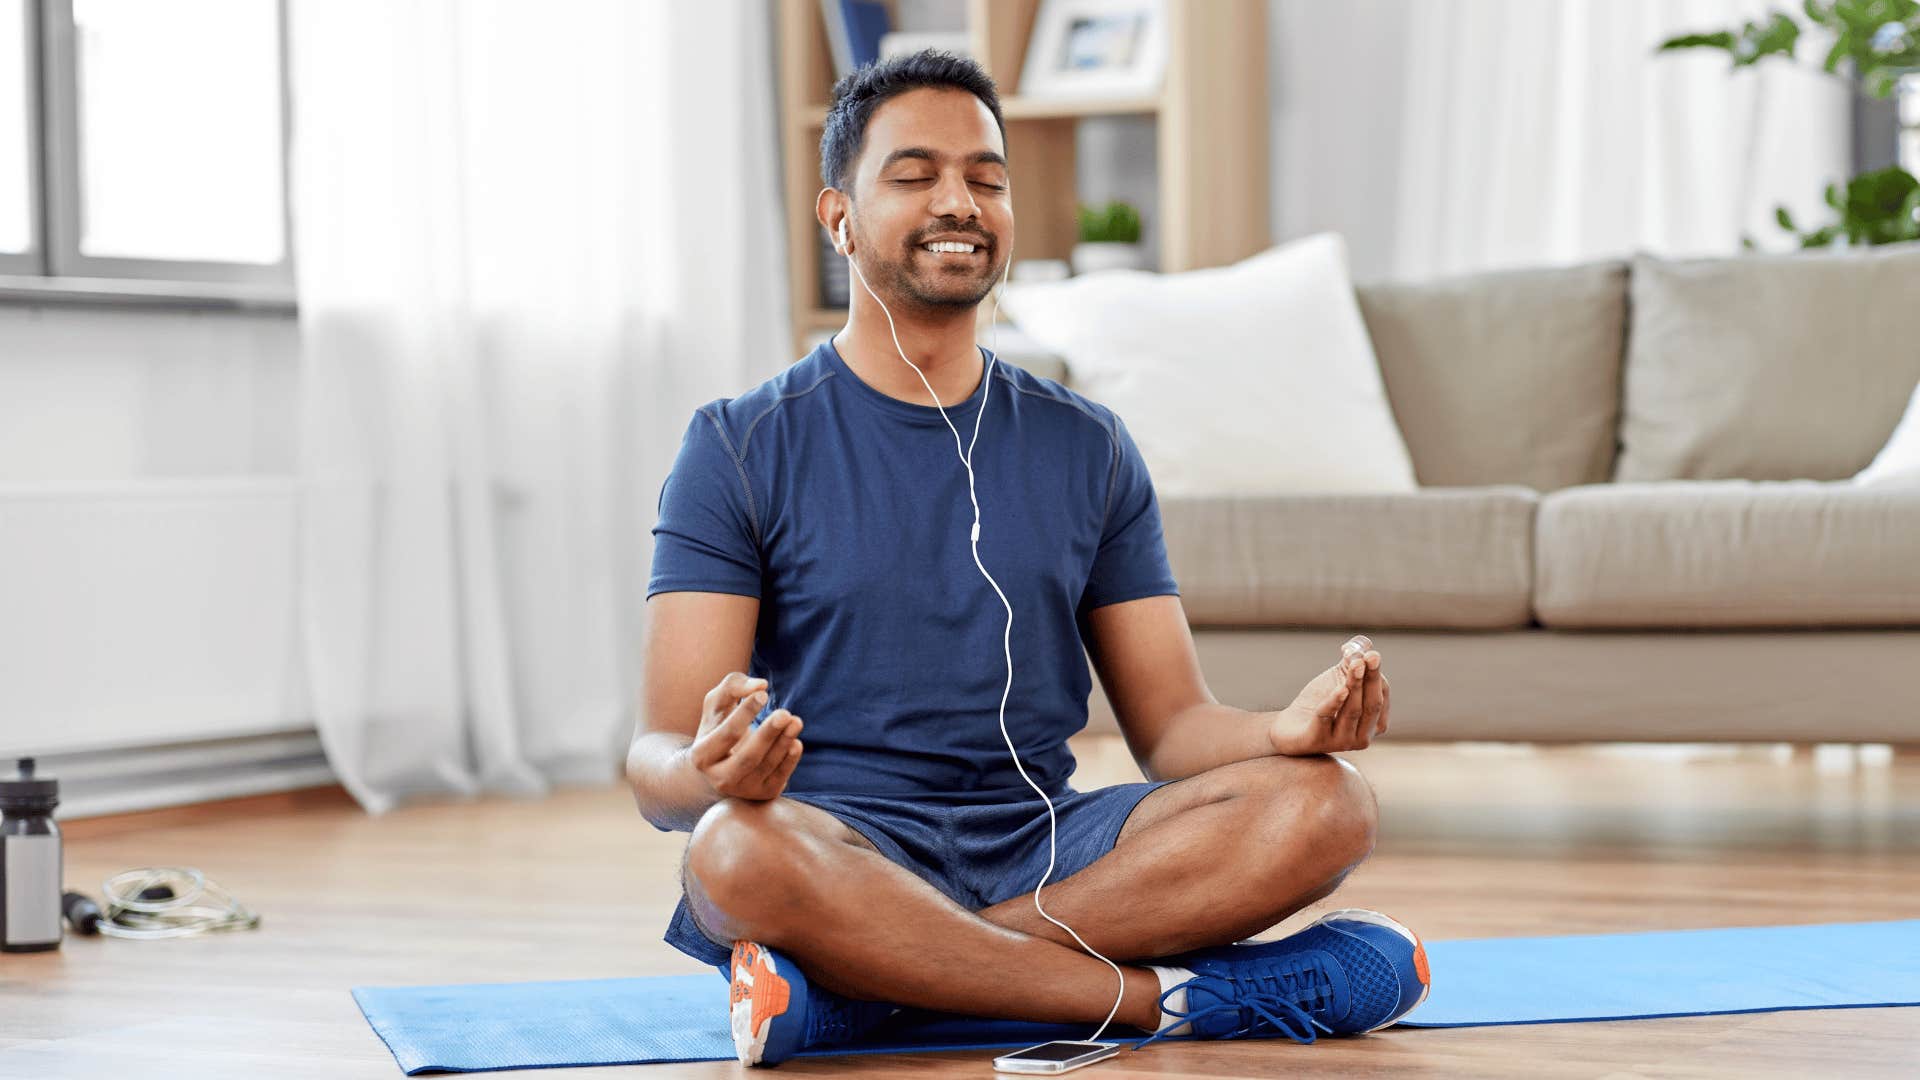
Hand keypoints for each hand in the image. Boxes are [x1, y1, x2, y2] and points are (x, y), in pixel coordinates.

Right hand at [688, 672, 803, 800]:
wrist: (721, 764)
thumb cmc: (720, 725)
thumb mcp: (717, 704)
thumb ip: (733, 686)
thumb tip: (760, 685)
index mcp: (702, 755)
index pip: (727, 734)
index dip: (745, 714)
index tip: (763, 693)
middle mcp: (719, 778)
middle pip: (748, 757)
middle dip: (768, 734)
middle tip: (784, 713)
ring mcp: (742, 790)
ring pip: (766, 767)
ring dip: (783, 743)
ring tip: (795, 721)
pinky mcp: (763, 794)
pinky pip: (779, 778)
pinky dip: (789, 761)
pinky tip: (796, 742)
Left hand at [1267, 634, 1390, 755]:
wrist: (1290, 727)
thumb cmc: (1320, 702)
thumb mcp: (1338, 678)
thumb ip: (1352, 661)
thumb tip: (1364, 644)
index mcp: (1375, 722)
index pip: (1381, 696)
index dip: (1375, 674)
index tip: (1370, 654)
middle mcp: (1363, 737)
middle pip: (1371, 704)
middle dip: (1370, 679)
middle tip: (1368, 657)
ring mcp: (1342, 742)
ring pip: (1352, 711)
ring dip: (1354, 685)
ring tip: (1355, 664)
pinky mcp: (1318, 742)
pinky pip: (1327, 718)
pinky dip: (1334, 702)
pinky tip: (1339, 688)